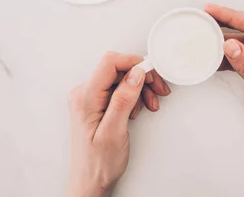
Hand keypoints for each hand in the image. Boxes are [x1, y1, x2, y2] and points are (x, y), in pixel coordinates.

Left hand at [67, 52, 170, 196]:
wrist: (90, 181)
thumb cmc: (98, 163)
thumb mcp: (114, 131)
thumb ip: (123, 100)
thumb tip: (135, 74)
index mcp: (85, 97)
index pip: (109, 62)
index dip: (133, 62)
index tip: (151, 72)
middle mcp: (85, 93)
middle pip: (118, 69)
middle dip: (141, 77)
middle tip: (158, 90)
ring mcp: (91, 98)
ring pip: (122, 78)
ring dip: (140, 88)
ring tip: (151, 103)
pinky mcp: (98, 103)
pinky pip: (119, 89)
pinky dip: (134, 95)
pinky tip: (140, 107)